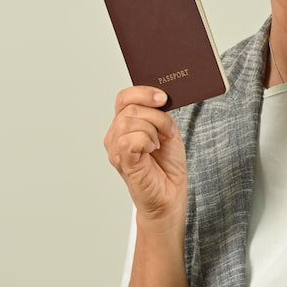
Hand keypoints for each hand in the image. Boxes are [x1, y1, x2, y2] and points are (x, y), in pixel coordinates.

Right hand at [103, 86, 187, 232]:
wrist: (170, 194)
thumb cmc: (167, 166)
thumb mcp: (168, 130)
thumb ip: (160, 113)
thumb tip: (160, 96)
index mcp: (125, 124)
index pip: (125, 97)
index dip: (144, 92)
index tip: (163, 98)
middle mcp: (116, 134)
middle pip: (130, 107)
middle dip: (157, 116)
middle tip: (166, 133)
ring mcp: (116, 148)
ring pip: (130, 120)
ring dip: (153, 130)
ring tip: (157, 146)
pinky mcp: (121, 161)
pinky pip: (129, 139)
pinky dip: (146, 142)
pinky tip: (151, 152)